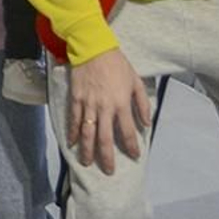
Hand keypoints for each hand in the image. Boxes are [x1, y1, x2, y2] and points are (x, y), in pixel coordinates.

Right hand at [66, 48, 150, 174]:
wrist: (93, 47)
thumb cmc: (117, 63)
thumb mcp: (135, 80)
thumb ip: (142, 103)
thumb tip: (146, 123)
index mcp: (121, 104)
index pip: (127, 132)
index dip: (131, 146)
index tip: (135, 156)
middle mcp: (104, 108)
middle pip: (104, 139)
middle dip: (107, 157)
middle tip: (109, 171)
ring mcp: (88, 104)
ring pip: (87, 133)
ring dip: (87, 150)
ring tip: (87, 163)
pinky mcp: (76, 99)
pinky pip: (74, 120)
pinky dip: (72, 133)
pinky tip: (72, 144)